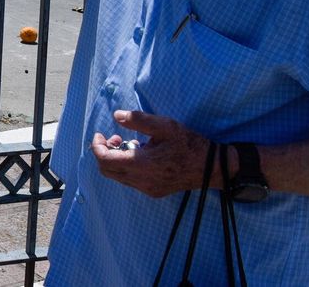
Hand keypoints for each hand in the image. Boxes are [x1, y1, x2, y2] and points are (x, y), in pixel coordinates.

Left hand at [91, 109, 212, 198]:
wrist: (211, 167)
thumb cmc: (189, 144)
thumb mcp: (165, 126)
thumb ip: (138, 120)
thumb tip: (116, 116)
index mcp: (142, 164)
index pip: (105, 160)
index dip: (96, 146)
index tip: (100, 134)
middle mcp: (142, 181)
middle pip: (107, 171)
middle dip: (104, 153)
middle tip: (113, 138)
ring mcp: (148, 189)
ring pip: (118, 177)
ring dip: (115, 160)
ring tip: (129, 144)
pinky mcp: (154, 191)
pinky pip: (130, 181)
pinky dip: (126, 167)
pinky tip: (140, 155)